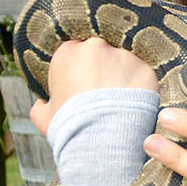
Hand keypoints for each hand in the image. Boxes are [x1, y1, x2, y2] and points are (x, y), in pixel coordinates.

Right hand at [29, 38, 158, 136]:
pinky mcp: (145, 69)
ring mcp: (123, 56)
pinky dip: (141, 88)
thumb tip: (42, 102)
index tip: (85, 85)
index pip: (76, 53)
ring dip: (123, 78)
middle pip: (102, 54)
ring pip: (124, 63)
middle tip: (106, 95)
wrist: (103, 139)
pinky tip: (136, 105)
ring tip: (123, 103)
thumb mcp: (43, 117)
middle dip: (104, 70)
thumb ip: (41, 104)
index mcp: (67, 52)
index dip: (81, 70)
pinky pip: (143, 76)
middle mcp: (96, 47)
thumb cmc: (70, 127)